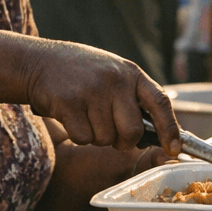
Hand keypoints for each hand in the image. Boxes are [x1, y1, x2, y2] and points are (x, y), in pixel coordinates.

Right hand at [23, 40, 181, 154]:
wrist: (39, 61)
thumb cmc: (81, 72)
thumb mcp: (113, 73)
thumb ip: (132, 96)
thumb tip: (157, 134)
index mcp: (131, 73)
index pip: (161, 103)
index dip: (170, 129)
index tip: (173, 149)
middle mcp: (115, 80)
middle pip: (133, 132)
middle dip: (123, 141)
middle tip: (110, 132)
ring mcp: (92, 91)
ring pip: (106, 139)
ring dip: (96, 136)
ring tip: (85, 114)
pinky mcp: (69, 103)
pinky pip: (83, 138)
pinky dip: (77, 135)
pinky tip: (70, 115)